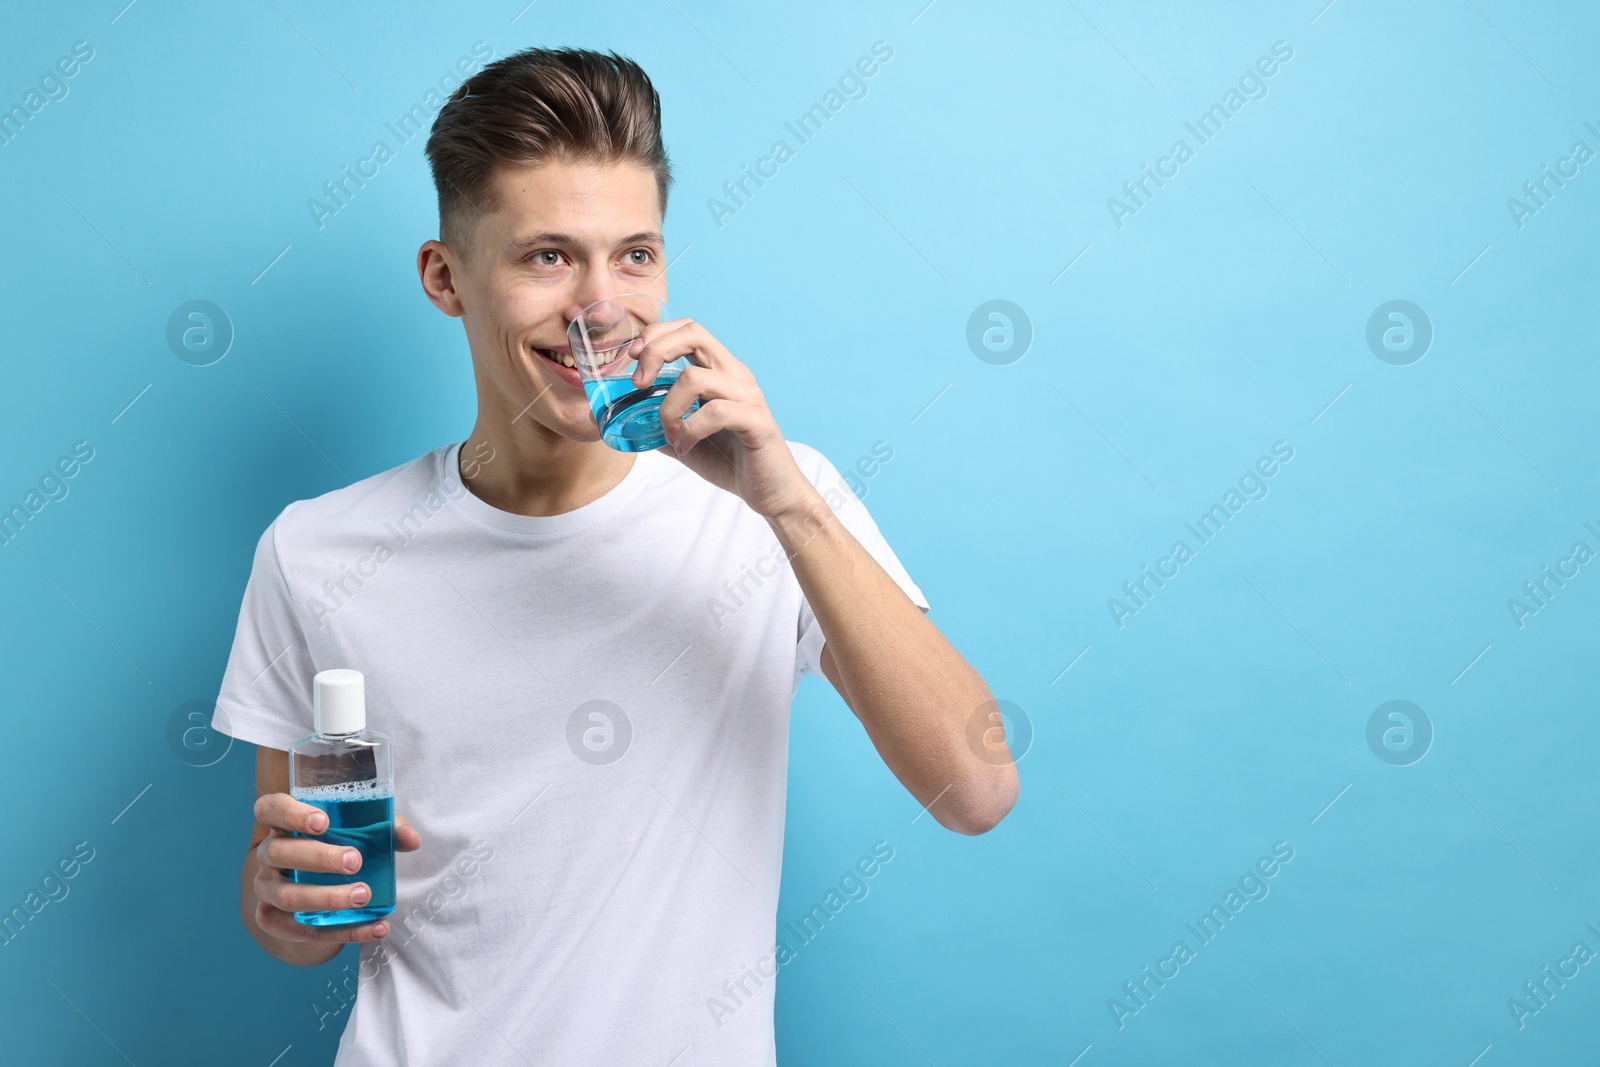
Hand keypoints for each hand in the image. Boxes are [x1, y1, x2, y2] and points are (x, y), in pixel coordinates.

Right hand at [251, 793, 420, 943]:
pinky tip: (374, 927)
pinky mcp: (274, 920)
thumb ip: (386, 830)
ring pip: (287, 895)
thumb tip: (410, 838)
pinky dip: (341, 932)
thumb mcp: (361, 833)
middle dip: (318, 857)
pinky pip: (300, 930)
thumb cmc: (339, 848)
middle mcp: (269, 855)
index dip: (290, 813)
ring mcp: (267, 889)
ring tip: (363, 896)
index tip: (323, 821)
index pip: (269, 809)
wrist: (318, 891)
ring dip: (326, 898)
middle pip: (278, 852)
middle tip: (355, 861)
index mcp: (283, 825)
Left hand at [628, 318, 816, 519]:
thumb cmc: (731, 462)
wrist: (770, 492)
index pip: (689, 329)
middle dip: (655, 351)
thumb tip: (623, 420)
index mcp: (721, 371)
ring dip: (669, 408)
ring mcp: (748, 395)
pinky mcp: (757, 420)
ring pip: (695, 377)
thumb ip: (658, 424)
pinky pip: (714, 412)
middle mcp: (736, 375)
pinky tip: (686, 447)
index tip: (634, 359)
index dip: (657, 335)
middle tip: (639, 384)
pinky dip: (690, 430)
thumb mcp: (684, 439)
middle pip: (694, 333)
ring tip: (670, 434)